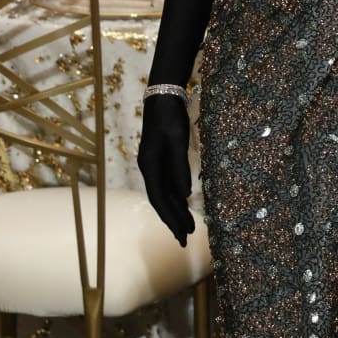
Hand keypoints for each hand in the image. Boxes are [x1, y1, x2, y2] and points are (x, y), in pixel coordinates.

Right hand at [137, 95, 194, 244]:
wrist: (163, 98)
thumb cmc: (170, 117)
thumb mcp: (177, 140)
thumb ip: (179, 167)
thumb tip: (185, 193)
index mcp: (150, 166)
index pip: (160, 199)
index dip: (170, 218)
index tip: (181, 234)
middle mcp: (150, 169)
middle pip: (161, 200)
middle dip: (172, 220)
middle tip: (184, 239)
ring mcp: (155, 165)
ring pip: (165, 194)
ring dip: (175, 211)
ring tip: (187, 228)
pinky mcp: (162, 160)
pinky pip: (169, 185)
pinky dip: (177, 198)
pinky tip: (185, 206)